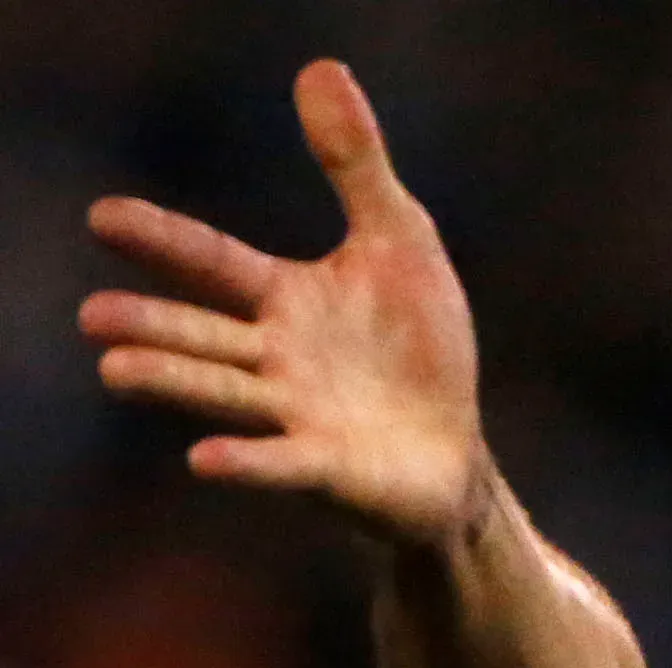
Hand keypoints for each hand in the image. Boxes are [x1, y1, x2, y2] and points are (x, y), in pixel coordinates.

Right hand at [80, 60, 486, 546]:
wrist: (453, 448)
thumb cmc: (419, 347)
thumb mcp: (400, 241)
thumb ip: (356, 165)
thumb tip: (321, 68)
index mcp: (283, 301)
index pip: (213, 262)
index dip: (163, 240)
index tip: (103, 216)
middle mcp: (274, 359)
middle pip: (202, 335)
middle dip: (152, 325)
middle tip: (93, 316)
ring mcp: (295, 417)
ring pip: (225, 395)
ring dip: (174, 382)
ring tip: (115, 369)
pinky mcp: (327, 469)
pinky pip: (281, 464)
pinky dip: (246, 462)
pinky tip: (205, 459)